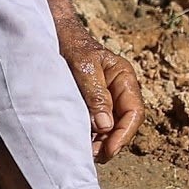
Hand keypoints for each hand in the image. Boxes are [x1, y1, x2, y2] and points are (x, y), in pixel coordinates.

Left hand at [49, 0, 141, 161]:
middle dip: (112, 142)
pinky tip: (82, 142)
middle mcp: (119, 90)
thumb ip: (96, 95)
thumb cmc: (71, 45)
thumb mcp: (84, 66)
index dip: (124, 135)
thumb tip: (105, 126)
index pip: (134, 112)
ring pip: (111, 126)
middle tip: (94, 156)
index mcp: (124, 78)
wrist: (54, 33)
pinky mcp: (92, 103)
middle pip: (125, 123)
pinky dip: (92, 135)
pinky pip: (98, 123)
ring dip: (102, 141)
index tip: (109, 150)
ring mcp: (107, 97)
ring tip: (87, 153)